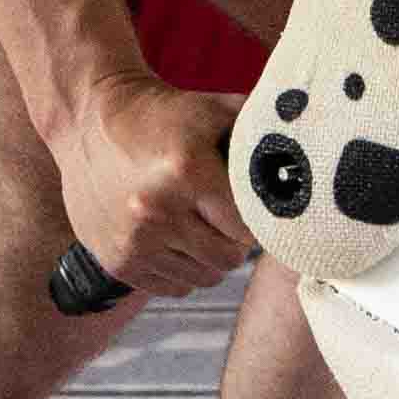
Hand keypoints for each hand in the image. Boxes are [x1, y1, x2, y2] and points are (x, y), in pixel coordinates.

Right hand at [49, 72, 250, 299]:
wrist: (89, 121)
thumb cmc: (162, 116)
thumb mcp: (213, 111)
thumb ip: (260, 136)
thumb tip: (309, 156)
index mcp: (187, 170)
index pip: (248, 226)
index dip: (255, 220)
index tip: (249, 208)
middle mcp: (157, 209)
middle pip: (228, 257)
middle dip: (233, 240)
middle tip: (223, 218)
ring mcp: (134, 240)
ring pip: (204, 277)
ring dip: (208, 257)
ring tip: (197, 226)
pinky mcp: (117, 261)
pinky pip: (173, 287)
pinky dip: (180, 270)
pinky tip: (172, 239)